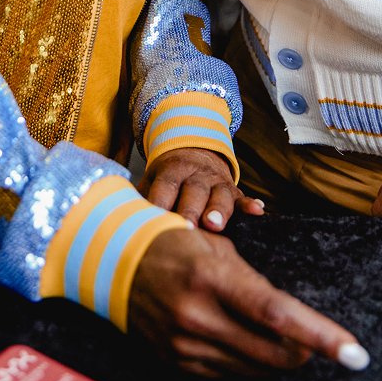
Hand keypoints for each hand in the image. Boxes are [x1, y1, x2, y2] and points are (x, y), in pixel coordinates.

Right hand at [128, 226, 367, 376]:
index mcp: (211, 276)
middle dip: (305, 350)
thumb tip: (291, 322)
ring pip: (256, 367)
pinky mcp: (178, 361)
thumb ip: (254, 283)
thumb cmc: (174, 241)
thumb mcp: (216, 247)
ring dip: (275, 355)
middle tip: (317, 341)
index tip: (355, 354)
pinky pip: (229, 371)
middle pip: (274, 351)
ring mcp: (185, 343)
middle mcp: (198, 314)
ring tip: (271, 331)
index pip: (276, 313)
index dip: (320, 335)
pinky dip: (245, 357)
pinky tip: (237, 335)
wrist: (114, 260)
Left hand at [140, 147, 264, 230]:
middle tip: (187, 228)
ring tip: (215, 225)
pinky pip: (244, 196)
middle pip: (193, 191)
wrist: (195, 152)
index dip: (162, 203)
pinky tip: (258, 211)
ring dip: (218, 209)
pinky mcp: (234, 190)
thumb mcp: (152, 179)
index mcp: (171, 169)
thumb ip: (143, 198)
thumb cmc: (168, 179)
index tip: (158, 221)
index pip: (165, 186)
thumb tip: (123, 222)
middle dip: (190, 209)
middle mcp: (195, 173)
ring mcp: (216, 181)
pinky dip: (250, 204)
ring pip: (219, 194)